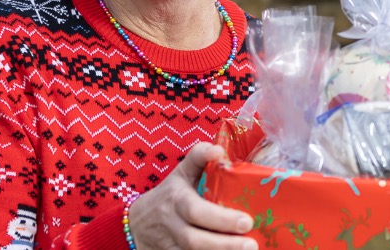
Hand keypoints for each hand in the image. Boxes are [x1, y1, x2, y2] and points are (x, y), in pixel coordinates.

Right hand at [127, 142, 256, 249]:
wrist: (137, 223)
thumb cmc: (169, 194)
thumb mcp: (181, 173)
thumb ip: (199, 157)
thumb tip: (218, 149)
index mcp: (177, 200)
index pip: (197, 211)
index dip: (221, 219)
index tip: (247, 222)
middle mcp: (172, 225)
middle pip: (195, 240)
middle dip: (225, 244)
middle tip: (252, 245)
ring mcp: (170, 245)